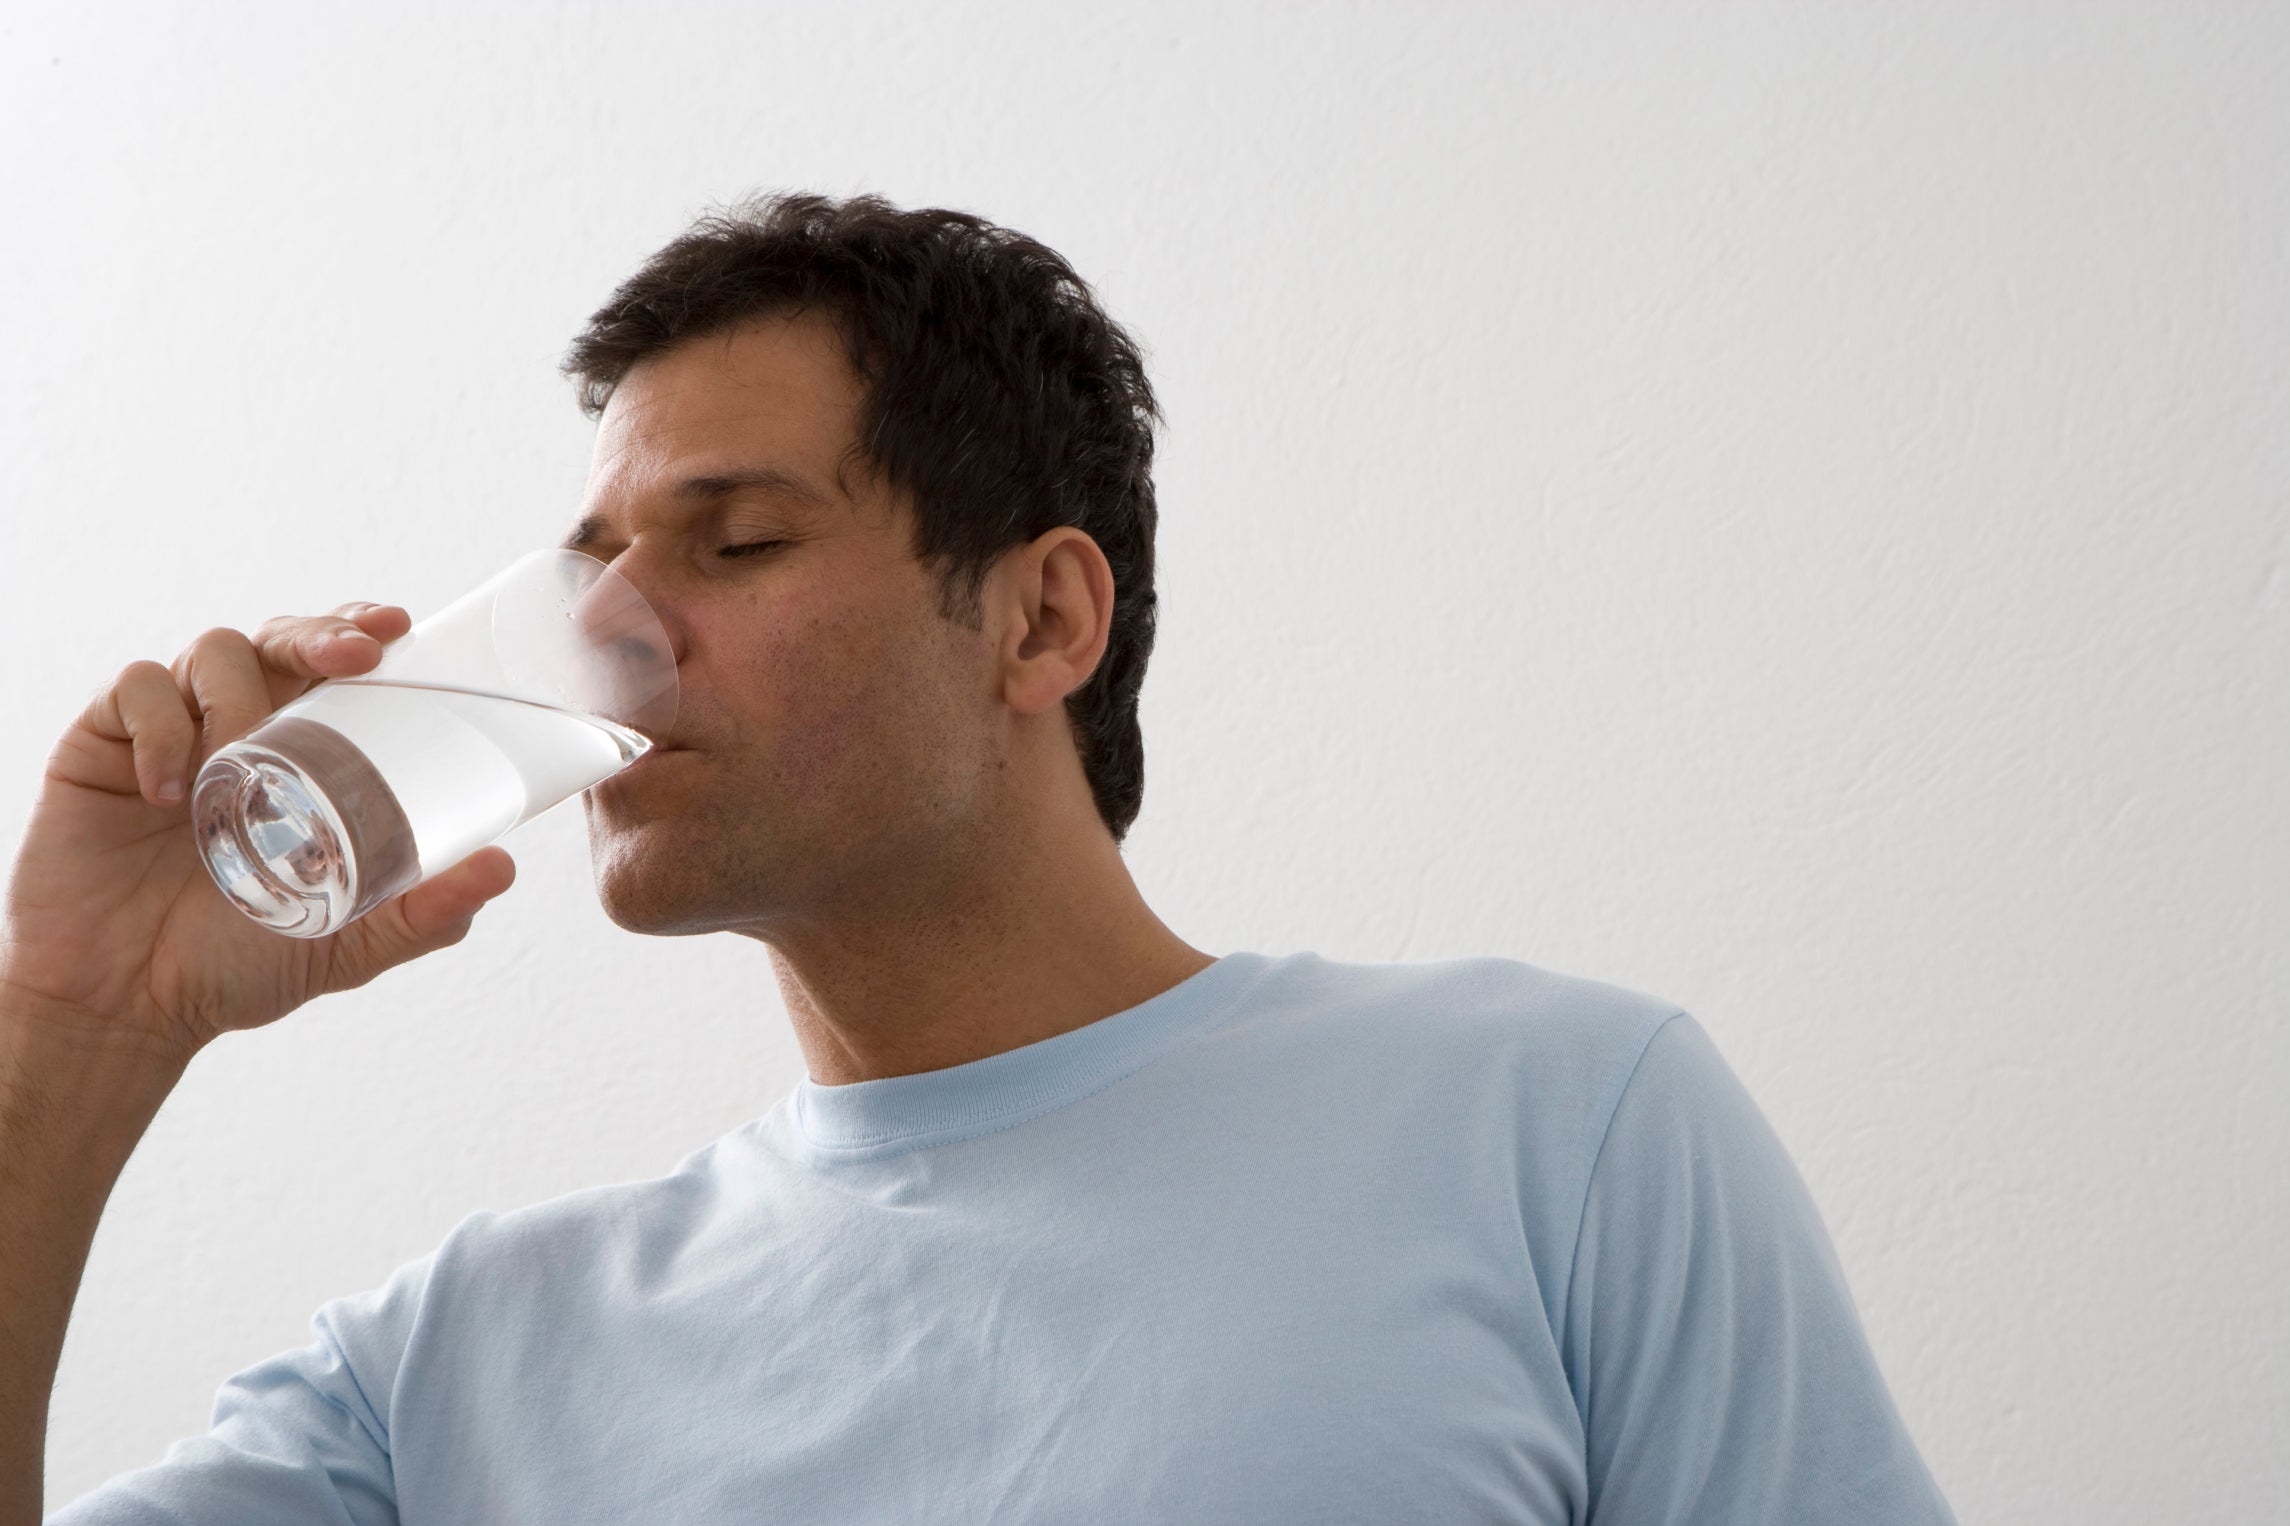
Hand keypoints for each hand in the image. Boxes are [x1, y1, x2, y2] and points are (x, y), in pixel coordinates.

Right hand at [0, 603, 516, 1067]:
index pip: (336, 663)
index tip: (397, 628)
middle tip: (354, 656)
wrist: (130, 1006)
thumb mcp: (351, 940)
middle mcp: (241, 725)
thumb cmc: (242, 964)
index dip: (363, 628)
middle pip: (280, 636)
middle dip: (319, 631)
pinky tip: (172, 789)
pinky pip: (131, 692)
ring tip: (245, 752)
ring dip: (239, 689)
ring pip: (210, 650)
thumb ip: (425, 913)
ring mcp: (171, 732)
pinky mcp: (100, 747)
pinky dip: (159, 727)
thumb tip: (503, 870)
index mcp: (304, 752)